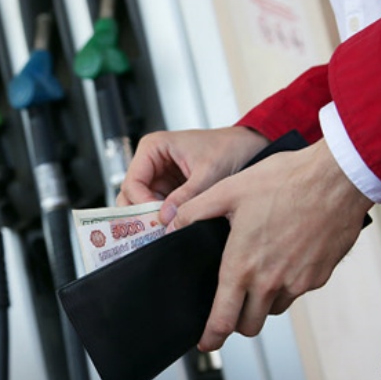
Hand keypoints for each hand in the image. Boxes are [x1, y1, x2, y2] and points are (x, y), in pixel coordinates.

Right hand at [117, 126, 269, 223]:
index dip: (141, 203)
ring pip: (142, 205)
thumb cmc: (229, 148)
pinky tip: (171, 227)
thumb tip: (166, 217)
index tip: (157, 218)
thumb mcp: (208, 173)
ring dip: (151, 219)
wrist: (250, 149)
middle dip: (141, 214)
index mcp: (153, 147)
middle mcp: (151, 162)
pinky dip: (163, 219)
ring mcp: (159, 177)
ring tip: (163, 231)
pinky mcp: (170, 190)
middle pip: (131, 194)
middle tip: (153, 232)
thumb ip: (186, 196)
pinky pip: (158, 208)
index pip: (132, 181)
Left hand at [168, 139, 373, 350]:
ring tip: (258, 270)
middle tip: (230, 303)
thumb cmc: (283, 181)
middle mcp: (271, 282)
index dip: (211, 337)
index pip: (223, 320)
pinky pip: (296, 292)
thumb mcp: (227, 191)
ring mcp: (298, 282)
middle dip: (236, 320)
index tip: (205, 343)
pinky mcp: (320, 276)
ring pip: (273, 309)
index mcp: (242, 266)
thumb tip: (170, 226)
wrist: (336, 179)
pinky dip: (286, 285)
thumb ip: (193, 211)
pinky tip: (283, 257)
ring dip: (262, 302)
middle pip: (249, 324)